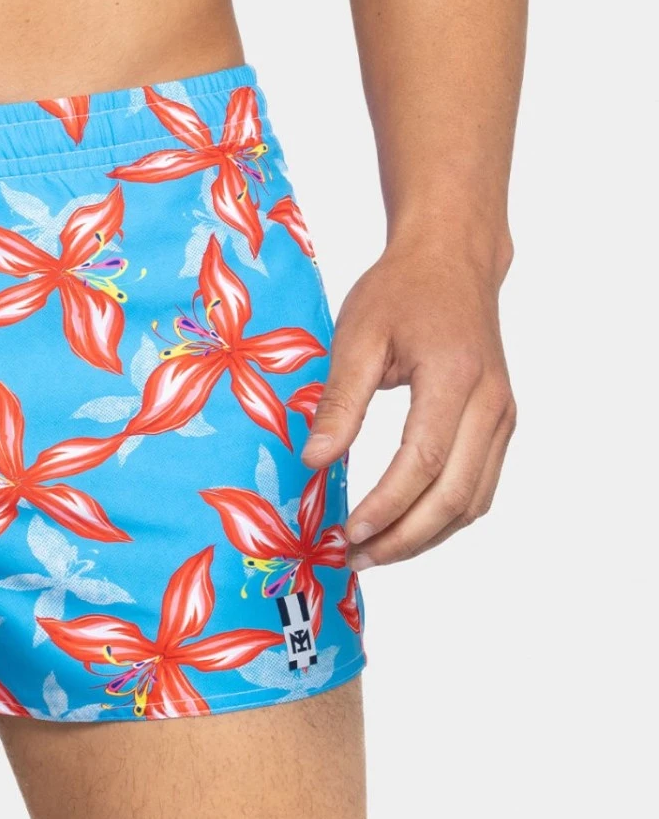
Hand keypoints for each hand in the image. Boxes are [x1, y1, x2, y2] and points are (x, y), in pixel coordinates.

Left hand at [300, 239, 515, 568]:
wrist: (452, 261)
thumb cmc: (400, 291)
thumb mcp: (356, 335)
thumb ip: (339, 401)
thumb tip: (314, 461)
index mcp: (454, 378)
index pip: (424, 463)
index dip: (387, 507)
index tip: (347, 534)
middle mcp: (491, 404)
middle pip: (456, 496)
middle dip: (404, 538)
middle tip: (355, 558)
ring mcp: (503, 415)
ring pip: (474, 501)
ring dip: (426, 536)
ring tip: (374, 552)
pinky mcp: (501, 422)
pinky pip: (480, 486)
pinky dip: (445, 516)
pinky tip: (405, 526)